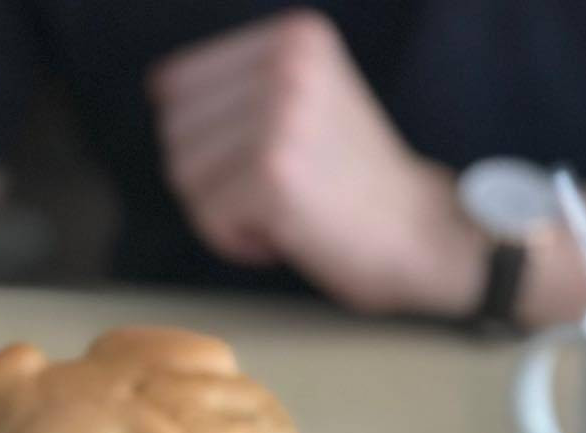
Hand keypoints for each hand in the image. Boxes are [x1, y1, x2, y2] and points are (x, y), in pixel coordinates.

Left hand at [148, 9, 483, 314]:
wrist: (426, 239)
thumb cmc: (360, 189)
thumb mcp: (308, 105)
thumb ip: (247, 88)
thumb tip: (159, 91)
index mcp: (293, 37)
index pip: (177, 87)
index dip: (210, 147)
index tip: (271, 167)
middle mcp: (285, 63)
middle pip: (175, 133)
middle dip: (214, 182)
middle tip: (279, 197)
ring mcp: (278, 116)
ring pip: (185, 177)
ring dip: (226, 213)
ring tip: (285, 214)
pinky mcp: (273, 174)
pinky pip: (209, 218)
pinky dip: (238, 242)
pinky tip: (286, 237)